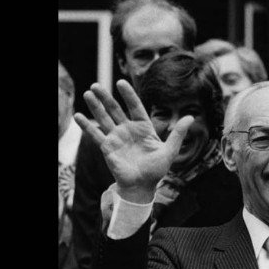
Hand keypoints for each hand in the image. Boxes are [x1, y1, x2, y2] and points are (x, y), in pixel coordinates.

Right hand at [73, 80, 191, 202]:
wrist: (142, 186)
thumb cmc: (157, 169)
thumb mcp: (170, 150)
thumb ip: (179, 133)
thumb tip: (191, 117)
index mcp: (143, 128)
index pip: (135, 107)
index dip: (129, 95)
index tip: (121, 82)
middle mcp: (128, 130)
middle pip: (116, 109)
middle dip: (106, 97)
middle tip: (96, 85)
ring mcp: (116, 138)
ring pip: (104, 118)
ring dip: (95, 106)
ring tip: (88, 93)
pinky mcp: (107, 148)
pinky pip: (95, 135)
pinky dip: (86, 126)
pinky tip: (78, 116)